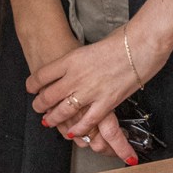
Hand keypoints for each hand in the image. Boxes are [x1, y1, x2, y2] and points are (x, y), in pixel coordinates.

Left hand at [26, 34, 139, 165]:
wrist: (141, 44)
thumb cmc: (120, 40)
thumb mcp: (90, 46)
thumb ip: (80, 59)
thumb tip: (77, 65)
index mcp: (71, 59)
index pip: (42, 75)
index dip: (33, 84)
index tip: (31, 88)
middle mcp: (76, 76)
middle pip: (49, 95)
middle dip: (40, 104)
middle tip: (37, 108)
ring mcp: (90, 91)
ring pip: (64, 110)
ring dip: (54, 118)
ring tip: (47, 121)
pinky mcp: (106, 102)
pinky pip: (87, 121)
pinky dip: (78, 128)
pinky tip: (71, 132)